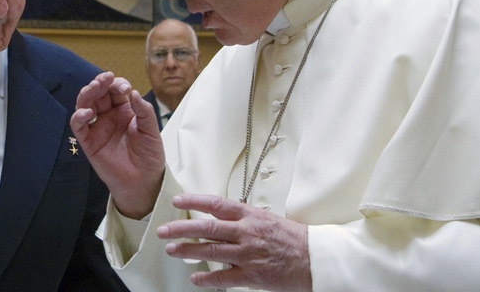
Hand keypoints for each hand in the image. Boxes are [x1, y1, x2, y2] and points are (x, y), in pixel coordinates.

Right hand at [70, 72, 165, 218]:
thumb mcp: (152, 131)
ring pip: (85, 104)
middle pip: (98, 93)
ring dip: (87, 93)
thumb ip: (144, 112)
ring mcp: (97, 128)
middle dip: (100, 83)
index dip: (118, 84)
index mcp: (124, 110)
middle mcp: (109, 116)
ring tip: (93, 87)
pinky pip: (79, 126)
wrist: (144, 181)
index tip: (125, 88)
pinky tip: (86, 112)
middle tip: (105, 79)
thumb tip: (133, 93)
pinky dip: (79, 117)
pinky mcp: (89, 142)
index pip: (116, 90)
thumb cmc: (149, 156)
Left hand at [158, 194, 310, 291]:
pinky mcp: (253, 275)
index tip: (178, 201)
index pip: (216, 205)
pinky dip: (207, 279)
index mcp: (250, 216)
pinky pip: (224, 278)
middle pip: (206, 228)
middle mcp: (246, 233)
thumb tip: (222, 218)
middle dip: (181, 228)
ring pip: (211, 251)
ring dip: (188, 251)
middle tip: (163, 230)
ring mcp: (248, 254)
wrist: (316, 259)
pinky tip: (195, 278)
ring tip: (172, 250)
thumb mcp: (268, 219)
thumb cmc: (294, 239)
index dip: (194, 201)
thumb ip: (244, 219)